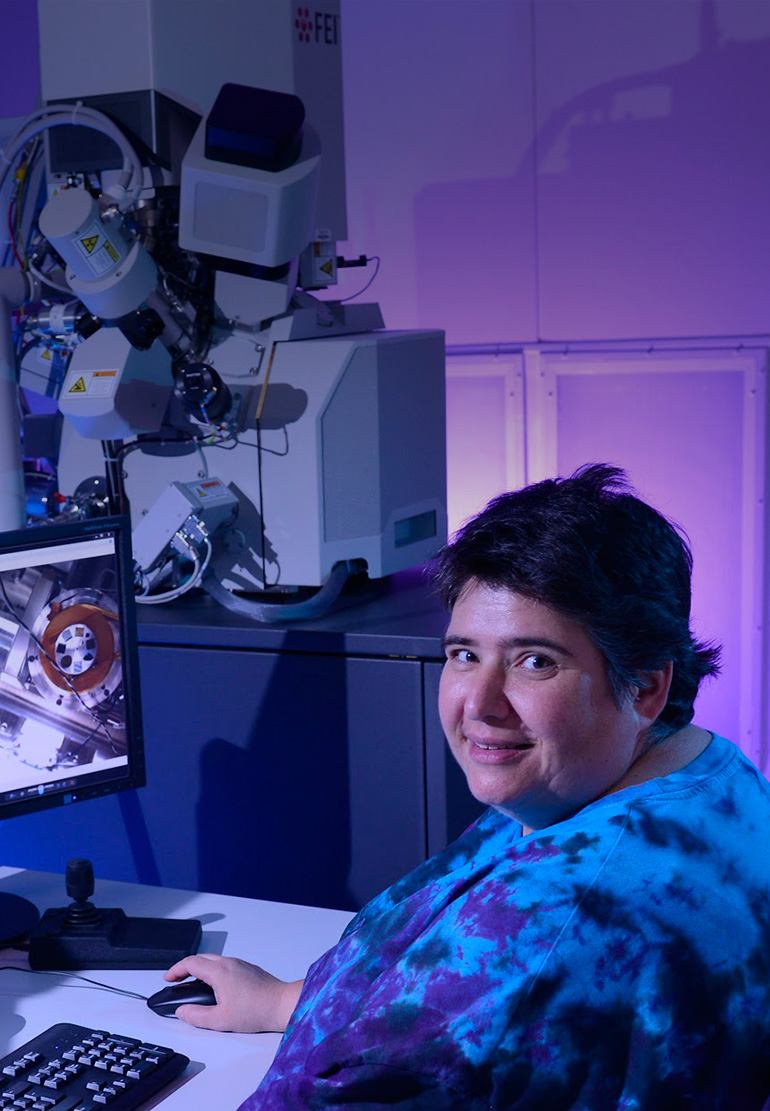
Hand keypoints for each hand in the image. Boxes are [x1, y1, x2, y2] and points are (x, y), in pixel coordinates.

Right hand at [164, 953, 303, 1032]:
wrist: (281, 1004)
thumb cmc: (256, 1011)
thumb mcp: (220, 1020)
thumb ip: (197, 1016)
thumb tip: (182, 1011)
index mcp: (219, 972)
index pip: (190, 963)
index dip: (175, 970)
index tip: (168, 978)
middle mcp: (229, 963)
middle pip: (201, 958)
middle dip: (185, 968)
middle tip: (176, 980)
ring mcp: (240, 964)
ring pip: (213, 960)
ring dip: (199, 968)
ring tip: (193, 984)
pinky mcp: (248, 968)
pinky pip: (225, 964)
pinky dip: (212, 970)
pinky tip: (214, 986)